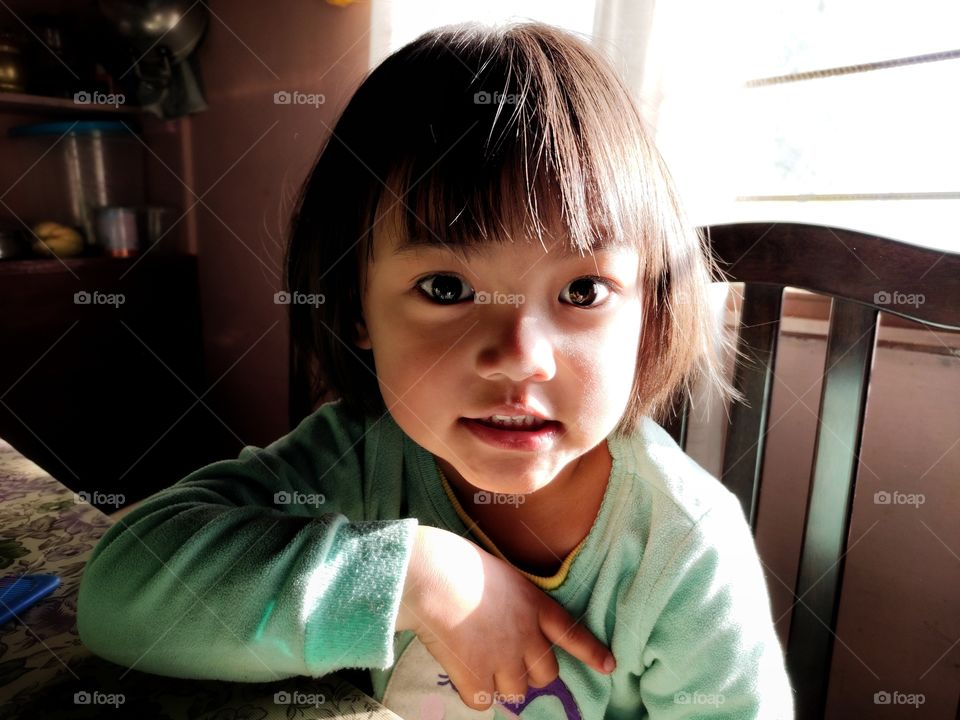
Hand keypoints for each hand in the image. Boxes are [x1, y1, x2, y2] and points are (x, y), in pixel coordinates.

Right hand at [396, 525, 615, 710]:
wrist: (431, 574)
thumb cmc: (457, 562)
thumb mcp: (500, 573)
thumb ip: (513, 602)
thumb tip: (503, 624)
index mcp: (534, 605)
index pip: (572, 633)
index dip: (592, 652)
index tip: (609, 665)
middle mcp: (526, 636)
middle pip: (546, 675)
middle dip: (530, 672)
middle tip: (506, 658)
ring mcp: (503, 659)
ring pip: (516, 693)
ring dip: (501, 683)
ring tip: (478, 659)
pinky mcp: (477, 676)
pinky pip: (482, 703)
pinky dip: (473, 693)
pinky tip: (460, 670)